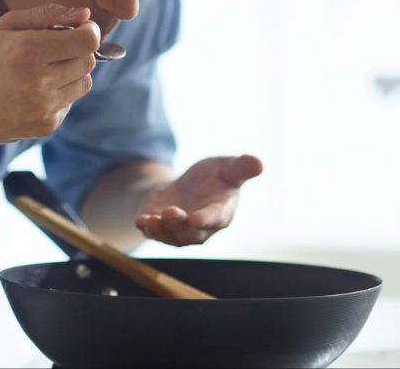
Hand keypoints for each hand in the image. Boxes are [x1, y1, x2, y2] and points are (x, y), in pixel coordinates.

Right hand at [0, 4, 99, 143]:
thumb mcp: (5, 26)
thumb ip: (47, 15)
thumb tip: (85, 14)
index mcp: (26, 50)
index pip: (87, 40)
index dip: (89, 31)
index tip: (80, 29)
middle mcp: (37, 82)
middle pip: (88, 61)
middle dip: (77, 51)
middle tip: (53, 49)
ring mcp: (42, 108)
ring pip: (84, 83)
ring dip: (71, 73)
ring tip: (42, 71)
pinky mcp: (45, 126)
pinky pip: (70, 103)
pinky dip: (59, 94)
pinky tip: (32, 92)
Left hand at [135, 154, 262, 245]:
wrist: (186, 187)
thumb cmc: (214, 178)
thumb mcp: (227, 167)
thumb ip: (241, 168)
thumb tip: (259, 162)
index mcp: (220, 213)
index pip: (215, 220)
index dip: (206, 220)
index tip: (196, 219)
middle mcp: (200, 228)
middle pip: (190, 233)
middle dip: (179, 225)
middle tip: (172, 213)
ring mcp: (178, 231)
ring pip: (170, 237)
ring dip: (160, 230)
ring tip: (151, 219)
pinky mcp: (160, 228)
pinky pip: (153, 233)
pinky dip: (146, 229)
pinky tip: (140, 220)